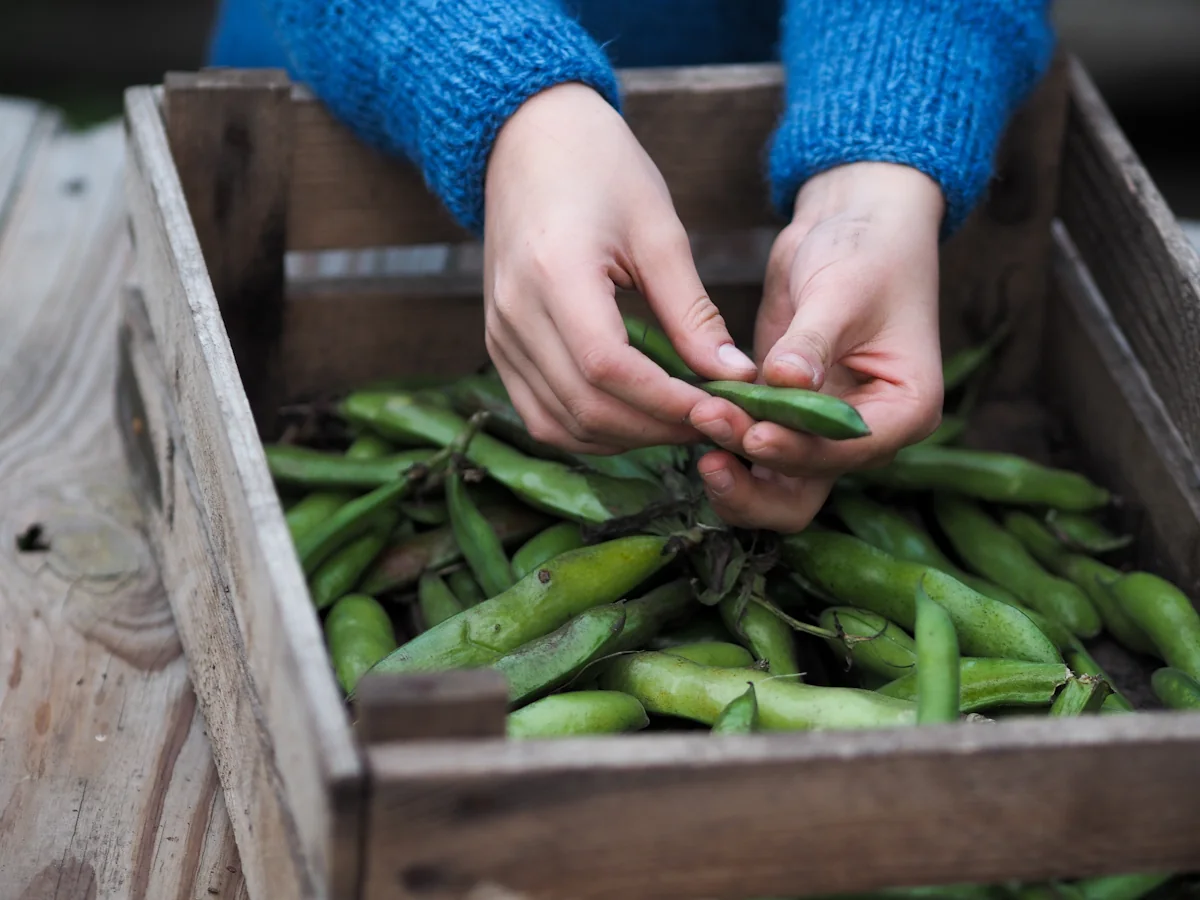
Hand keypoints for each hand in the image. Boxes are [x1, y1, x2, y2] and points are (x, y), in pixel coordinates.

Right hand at [482, 83, 756, 453]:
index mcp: (554, 273)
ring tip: (684, 422)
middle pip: (586, 407)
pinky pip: (541, 415)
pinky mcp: (498, 347)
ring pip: (560, 425)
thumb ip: (692, 311)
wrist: (528, 140)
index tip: (725, 410)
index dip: (668, 402)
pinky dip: (591, 430)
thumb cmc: (601, 168)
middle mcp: (513, 314)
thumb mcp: (659, 230)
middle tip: (719, 424)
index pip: (609, 368)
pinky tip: (637, 417)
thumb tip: (734, 375)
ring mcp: (498, 336)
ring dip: (628, 438)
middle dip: (659, 428)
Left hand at [688, 162, 945, 530]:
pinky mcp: (784, 419)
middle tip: (709, 436)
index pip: (844, 454)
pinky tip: (691, 414)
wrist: (851, 224)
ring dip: (731, 471)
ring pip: (771, 488)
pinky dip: (723, 444)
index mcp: (904, 411)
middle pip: (804, 495)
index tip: (751, 432)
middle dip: (753, 479)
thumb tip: (785, 380)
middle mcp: (865, 437)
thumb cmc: (865, 250)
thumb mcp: (843, 290)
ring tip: (696, 424)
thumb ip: (812, 342)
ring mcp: (821, 435)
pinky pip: (750, 455)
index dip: (795, 450)